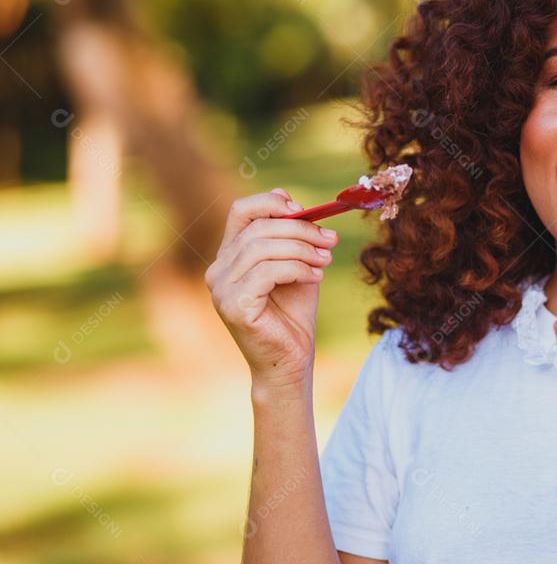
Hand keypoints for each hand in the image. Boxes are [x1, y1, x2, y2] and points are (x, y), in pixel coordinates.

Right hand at [204, 187, 338, 388]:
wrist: (290, 361)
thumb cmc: (293, 315)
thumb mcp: (297, 266)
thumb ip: (293, 239)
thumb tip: (299, 204)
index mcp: (230, 255)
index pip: (241, 211)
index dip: (271, 202)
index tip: (304, 209)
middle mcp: (218, 269)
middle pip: (259, 227)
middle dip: (301, 229)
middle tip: (330, 239)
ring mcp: (220, 288)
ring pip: (263, 248)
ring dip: (303, 249)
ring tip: (326, 260)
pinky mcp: (232, 305)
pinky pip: (267, 272)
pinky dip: (297, 269)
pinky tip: (316, 276)